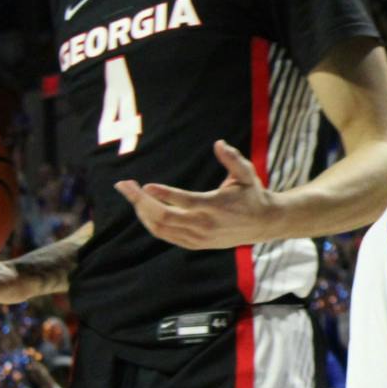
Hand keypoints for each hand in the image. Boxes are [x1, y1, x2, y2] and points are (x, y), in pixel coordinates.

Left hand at [116, 141, 278, 250]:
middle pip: (163, 216)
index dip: (161, 194)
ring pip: (160, 228)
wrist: (263, 224)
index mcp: (215, 206)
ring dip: (142, 212)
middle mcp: (203, 225)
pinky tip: (143, 208)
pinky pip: (166, 235)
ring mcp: (197, 237)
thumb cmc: (252, 194)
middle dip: (139, 201)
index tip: (144, 185)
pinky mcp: (195, 244)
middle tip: (123, 185)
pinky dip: (151, 222)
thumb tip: (219, 143)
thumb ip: (232, 159)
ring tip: (131, 194)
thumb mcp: (247, 173)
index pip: (183, 202)